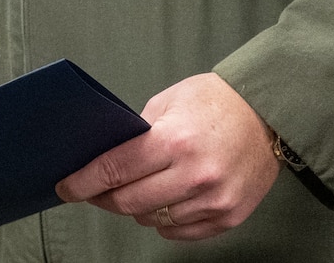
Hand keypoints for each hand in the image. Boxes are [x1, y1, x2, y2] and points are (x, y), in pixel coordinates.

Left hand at [56, 73, 278, 240]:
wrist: (267, 113)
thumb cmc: (214, 101)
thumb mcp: (168, 102)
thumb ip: (137, 132)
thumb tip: (104, 157)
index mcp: (174, 140)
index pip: (114, 170)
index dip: (83, 181)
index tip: (66, 188)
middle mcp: (194, 174)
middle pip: (128, 202)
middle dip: (104, 197)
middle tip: (94, 190)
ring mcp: (213, 200)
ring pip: (152, 220)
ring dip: (136, 209)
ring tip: (135, 190)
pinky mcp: (228, 216)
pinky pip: (180, 232)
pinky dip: (163, 221)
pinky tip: (163, 203)